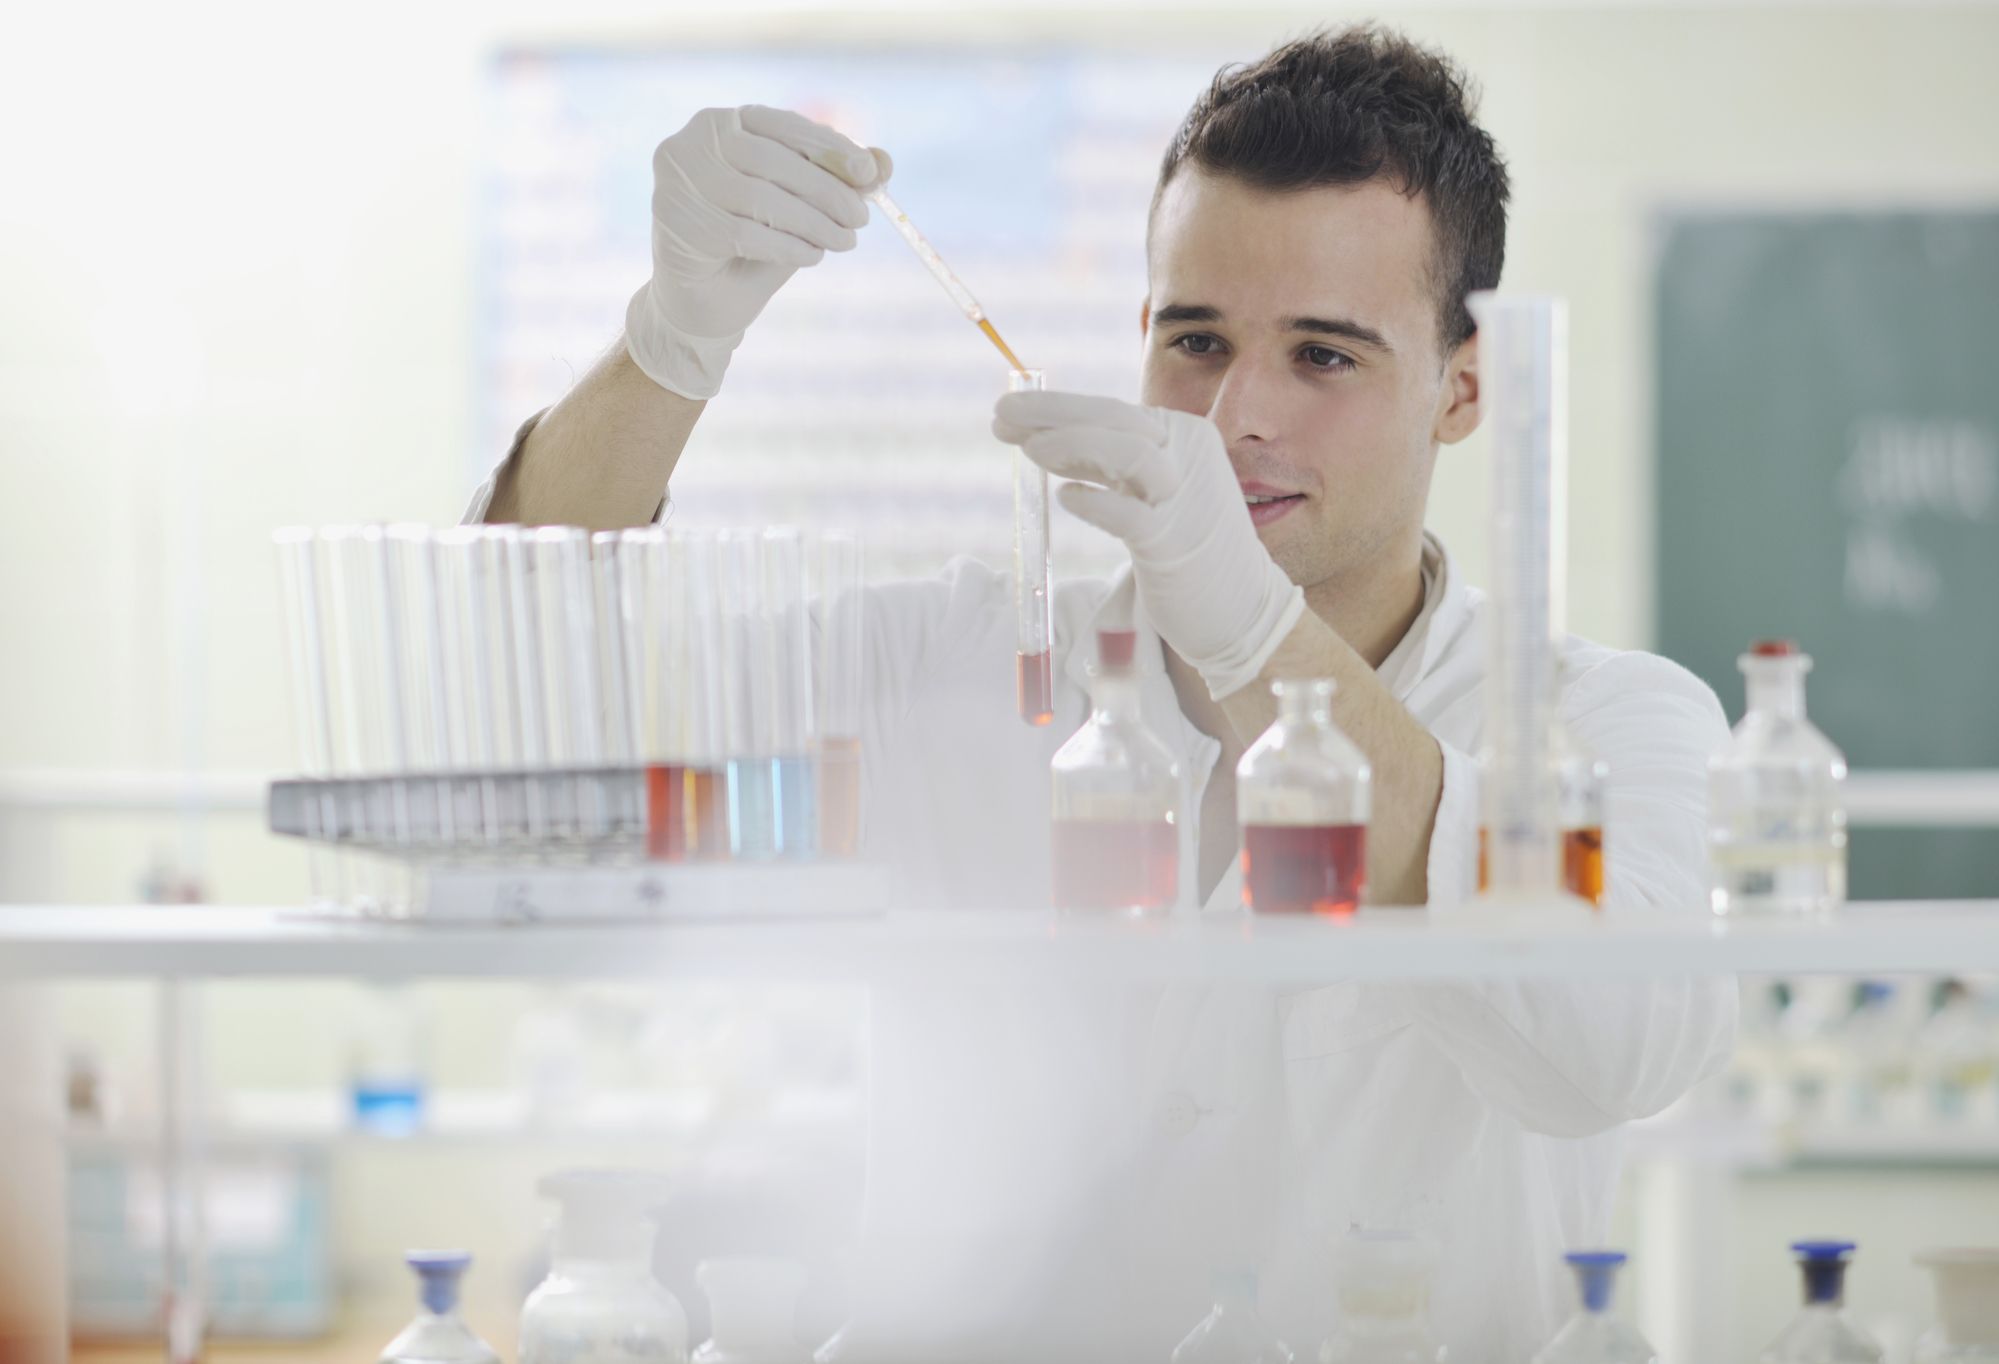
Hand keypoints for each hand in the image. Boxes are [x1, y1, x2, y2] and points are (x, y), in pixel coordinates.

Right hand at [625, 105, 890, 398]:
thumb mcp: (801, 207)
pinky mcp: (677, 222)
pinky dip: (787, 246)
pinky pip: (745, 233)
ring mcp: (678, 183)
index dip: (830, 147)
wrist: (704, 300)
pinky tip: (812, 257)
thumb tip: (884, 161)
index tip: (870, 173)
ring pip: (760, 198)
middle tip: (861, 219)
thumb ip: (837, 179)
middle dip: (826, 190)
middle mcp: (692, 144)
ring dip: (812, 223)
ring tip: (844, 242)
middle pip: (773, 161)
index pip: (784, 124)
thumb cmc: (753, 244)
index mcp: (722, 123)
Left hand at [992, 391, 1305, 699]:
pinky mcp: (1176, 542)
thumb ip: (1109, 464)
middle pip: (1113, 419)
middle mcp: (1187, 455)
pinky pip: (1130, 514)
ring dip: (1071, 447)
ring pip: (1127, 454)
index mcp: (1181, 435)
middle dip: (1051, 414)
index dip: (1055, 407)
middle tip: (1000, 415)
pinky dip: (1094, 502)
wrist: (1241, 607)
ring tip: (1029, 452)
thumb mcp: (1150, 489)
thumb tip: (1043, 439)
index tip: (1007, 413)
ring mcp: (1184, 497)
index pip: (1110, 410)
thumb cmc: (1185, 547)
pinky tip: (1066, 498)